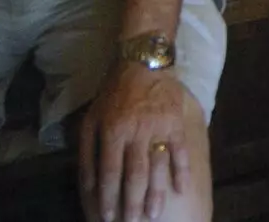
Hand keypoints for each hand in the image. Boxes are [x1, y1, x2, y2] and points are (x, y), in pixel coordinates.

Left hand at [79, 66, 191, 221]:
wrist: (142, 63)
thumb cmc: (112, 94)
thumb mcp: (90, 119)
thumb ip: (86, 151)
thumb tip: (86, 183)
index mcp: (112, 130)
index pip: (109, 171)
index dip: (108, 197)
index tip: (107, 217)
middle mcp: (136, 131)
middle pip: (134, 173)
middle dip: (132, 202)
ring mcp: (158, 126)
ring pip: (158, 165)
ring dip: (156, 193)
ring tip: (154, 214)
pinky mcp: (176, 122)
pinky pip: (180, 150)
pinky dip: (182, 170)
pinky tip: (181, 189)